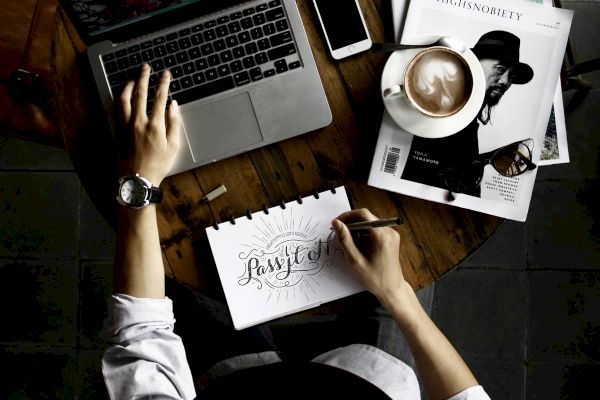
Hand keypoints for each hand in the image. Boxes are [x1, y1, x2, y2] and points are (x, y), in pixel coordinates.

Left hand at [118, 64, 180, 184]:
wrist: (137, 179)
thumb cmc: (157, 165)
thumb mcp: (173, 146)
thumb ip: (174, 123)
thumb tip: (173, 105)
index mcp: (155, 125)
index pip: (159, 97)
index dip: (163, 83)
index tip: (166, 74)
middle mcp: (138, 122)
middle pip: (140, 93)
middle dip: (144, 77)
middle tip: (146, 67)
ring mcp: (126, 126)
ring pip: (124, 99)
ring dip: (129, 86)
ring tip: (133, 79)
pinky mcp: (118, 131)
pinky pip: (117, 110)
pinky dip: (120, 99)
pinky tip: (123, 96)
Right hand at [332, 208, 407, 308]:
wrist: (392, 289)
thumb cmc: (374, 279)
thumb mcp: (355, 261)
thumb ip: (345, 240)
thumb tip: (336, 223)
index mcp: (381, 236)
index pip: (363, 214)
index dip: (347, 216)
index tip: (337, 223)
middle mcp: (389, 232)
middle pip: (366, 218)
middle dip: (351, 224)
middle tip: (340, 235)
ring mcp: (391, 234)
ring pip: (369, 223)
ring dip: (357, 230)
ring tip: (350, 245)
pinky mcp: (391, 238)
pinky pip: (375, 229)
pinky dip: (364, 234)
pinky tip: (359, 247)